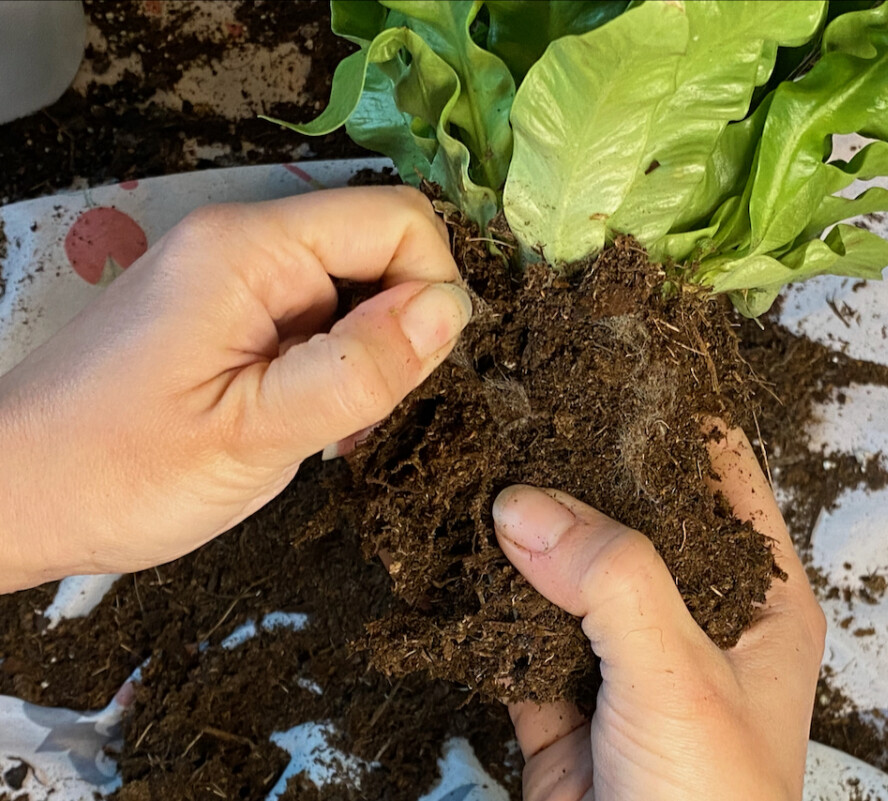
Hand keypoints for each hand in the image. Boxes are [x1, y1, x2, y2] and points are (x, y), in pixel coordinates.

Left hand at [0, 186, 470, 591]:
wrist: (12, 497)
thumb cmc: (117, 472)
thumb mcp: (256, 434)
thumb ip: (359, 370)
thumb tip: (453, 310)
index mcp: (251, 249)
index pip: (399, 221)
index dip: (430, 293)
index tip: (404, 376)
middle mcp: (245, 243)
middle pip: (381, 253)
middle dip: (396, 334)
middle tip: (356, 416)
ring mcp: (234, 276)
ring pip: (356, 291)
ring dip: (365, 359)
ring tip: (323, 429)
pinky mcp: (228, 311)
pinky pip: (317, 318)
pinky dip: (331, 370)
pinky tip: (302, 421)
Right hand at [492, 424, 825, 800]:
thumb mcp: (682, 676)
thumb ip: (614, 581)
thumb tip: (531, 506)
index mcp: (762, 606)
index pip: (726, 485)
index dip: (678, 431)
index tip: (620, 381)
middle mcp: (697, 627)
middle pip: (636, 527)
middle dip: (583, 483)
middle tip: (530, 427)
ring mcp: (628, 665)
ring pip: (572, 580)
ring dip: (530, 545)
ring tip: (487, 483)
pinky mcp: (567, 706)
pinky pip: (520, 637)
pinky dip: (490, 610)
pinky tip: (466, 569)